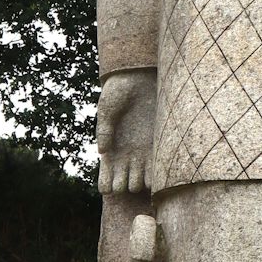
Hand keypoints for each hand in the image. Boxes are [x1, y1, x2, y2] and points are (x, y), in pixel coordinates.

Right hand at [97, 70, 156, 193]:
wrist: (141, 77)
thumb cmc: (119, 91)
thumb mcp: (107, 108)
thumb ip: (104, 129)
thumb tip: (102, 151)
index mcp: (111, 150)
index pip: (106, 176)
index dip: (107, 184)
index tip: (108, 184)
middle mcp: (127, 154)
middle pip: (125, 182)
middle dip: (125, 184)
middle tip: (125, 178)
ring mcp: (144, 151)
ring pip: (142, 179)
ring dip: (140, 183)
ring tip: (139, 178)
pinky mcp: (159, 143)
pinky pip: (159, 166)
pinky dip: (156, 175)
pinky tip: (154, 176)